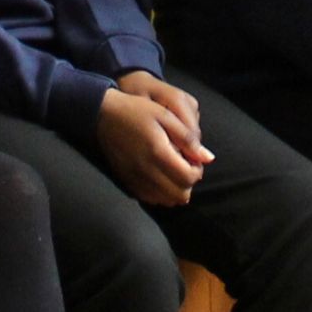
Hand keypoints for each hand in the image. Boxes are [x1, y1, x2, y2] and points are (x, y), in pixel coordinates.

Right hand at [97, 81, 214, 206]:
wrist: (103, 115)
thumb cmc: (137, 110)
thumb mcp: (167, 116)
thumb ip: (188, 138)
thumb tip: (208, 158)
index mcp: (159, 153)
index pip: (188, 178)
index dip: (197, 171)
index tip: (194, 158)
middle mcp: (146, 170)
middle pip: (179, 195)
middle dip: (188, 183)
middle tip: (185, 165)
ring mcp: (134, 178)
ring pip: (165, 200)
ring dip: (175, 190)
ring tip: (173, 171)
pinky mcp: (126, 181)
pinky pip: (149, 199)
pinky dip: (160, 193)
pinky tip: (160, 178)